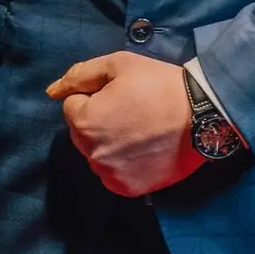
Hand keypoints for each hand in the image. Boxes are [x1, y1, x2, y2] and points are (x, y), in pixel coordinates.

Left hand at [47, 52, 201, 196]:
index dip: (96, 96)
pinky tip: (145, 149)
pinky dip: (124, 164)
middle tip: (133, 110)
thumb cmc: (159, 84)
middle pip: (83, 133)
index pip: (73, 106)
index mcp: (85, 121)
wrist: (203, 114)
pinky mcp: (130, 188)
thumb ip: (80, 75)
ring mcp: (111, 174)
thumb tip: (52, 91)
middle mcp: (92, 153)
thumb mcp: (119, 64)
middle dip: (99, 121)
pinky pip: (114, 175)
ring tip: (142, 131)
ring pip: (98, 155)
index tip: (122, 94)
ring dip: (110, 144)